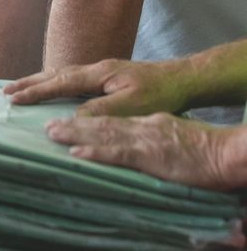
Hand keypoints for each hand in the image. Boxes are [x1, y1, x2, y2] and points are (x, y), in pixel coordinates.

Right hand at [4, 58, 188, 116]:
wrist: (183, 78)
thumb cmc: (161, 93)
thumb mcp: (132, 105)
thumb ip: (101, 110)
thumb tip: (72, 116)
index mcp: (98, 74)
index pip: (59, 83)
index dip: (35, 91)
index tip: (13, 98)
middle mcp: (95, 69)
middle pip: (55, 74)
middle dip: (29, 83)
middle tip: (5, 91)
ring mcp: (100, 72)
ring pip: (62, 75)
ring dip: (40, 82)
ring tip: (21, 88)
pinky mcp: (107, 77)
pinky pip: (72, 79)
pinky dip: (55, 83)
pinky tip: (54, 89)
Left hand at [45, 114, 245, 190]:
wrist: (227, 151)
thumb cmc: (206, 148)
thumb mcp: (175, 135)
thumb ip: (155, 135)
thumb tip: (142, 142)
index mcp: (147, 122)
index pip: (112, 119)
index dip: (86, 120)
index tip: (65, 121)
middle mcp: (141, 126)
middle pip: (100, 122)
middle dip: (72, 123)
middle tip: (47, 125)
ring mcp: (144, 139)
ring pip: (102, 133)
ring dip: (75, 133)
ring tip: (52, 132)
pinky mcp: (150, 155)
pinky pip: (118, 153)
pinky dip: (96, 152)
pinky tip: (77, 152)